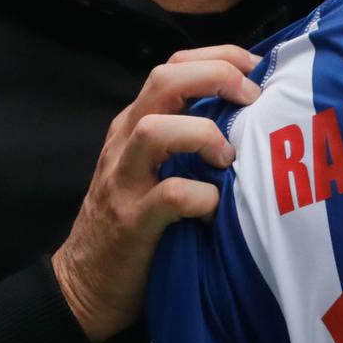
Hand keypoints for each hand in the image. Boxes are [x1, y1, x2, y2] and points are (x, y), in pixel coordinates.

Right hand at [51, 45, 260, 342]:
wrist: (86, 285)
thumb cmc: (138, 222)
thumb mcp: (157, 168)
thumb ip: (189, 139)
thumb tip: (254, 118)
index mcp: (136, 124)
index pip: (174, 65)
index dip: (219, 57)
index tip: (256, 68)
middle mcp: (125, 143)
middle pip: (163, 80)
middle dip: (215, 76)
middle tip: (252, 99)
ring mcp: (124, 181)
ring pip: (155, 129)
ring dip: (203, 134)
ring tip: (229, 158)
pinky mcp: (130, 222)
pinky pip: (170, 196)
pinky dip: (203, 197)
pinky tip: (217, 210)